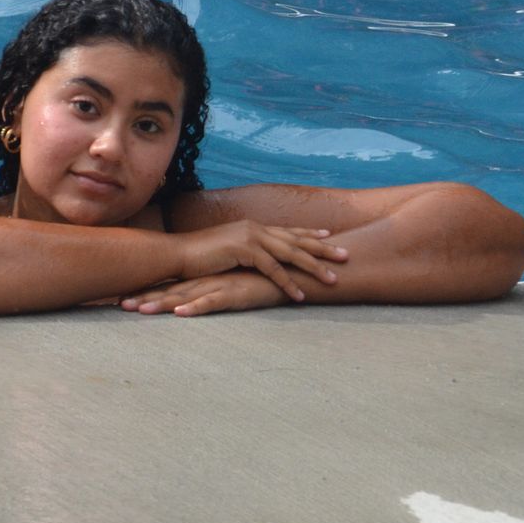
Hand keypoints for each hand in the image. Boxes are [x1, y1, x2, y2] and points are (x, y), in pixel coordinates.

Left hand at [123, 270, 291, 316]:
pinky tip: (179, 313)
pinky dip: (195, 308)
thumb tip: (194, 300)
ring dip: (159, 304)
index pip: (169, 287)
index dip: (145, 292)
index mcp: (203, 280)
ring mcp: (219, 286)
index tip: (119, 298)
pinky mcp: (235, 293)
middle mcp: (206, 281)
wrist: (290, 274)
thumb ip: (214, 291)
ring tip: (135, 310)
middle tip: (116, 304)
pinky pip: (212, 302)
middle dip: (142, 298)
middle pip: (168, 291)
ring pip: (183, 296)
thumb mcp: (232, 287)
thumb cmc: (260, 282)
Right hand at [175, 220, 344, 299]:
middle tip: (346, 256)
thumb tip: (255, 257)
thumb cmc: (198, 257)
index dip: (309, 233)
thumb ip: (244, 250)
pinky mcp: (244, 251)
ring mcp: (250, 237)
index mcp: (251, 227)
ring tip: (333, 280)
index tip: (329, 235)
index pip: (286, 230)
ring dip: (314, 268)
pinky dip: (289, 283)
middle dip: (323, 248)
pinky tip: (300, 295)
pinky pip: (273, 269)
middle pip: (296, 239)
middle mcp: (254, 228)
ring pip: (291, 253)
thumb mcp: (226, 249)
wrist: (177, 254)